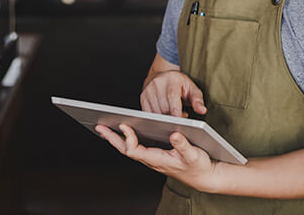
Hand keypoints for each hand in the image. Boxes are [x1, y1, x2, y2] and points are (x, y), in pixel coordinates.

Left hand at [95, 124, 217, 192]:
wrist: (204, 176)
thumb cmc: (199, 166)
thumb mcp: (194, 155)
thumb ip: (184, 146)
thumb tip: (174, 135)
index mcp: (158, 159)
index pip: (136, 150)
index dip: (128, 138)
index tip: (124, 125)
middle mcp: (152, 160)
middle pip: (126, 150)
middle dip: (112, 138)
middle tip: (100, 127)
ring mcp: (152, 158)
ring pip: (129, 149)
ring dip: (116, 139)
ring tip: (105, 128)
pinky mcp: (155, 155)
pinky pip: (136, 147)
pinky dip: (127, 139)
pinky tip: (123, 132)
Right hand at [141, 70, 206, 117]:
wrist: (162, 76)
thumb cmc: (179, 84)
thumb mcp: (192, 88)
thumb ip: (197, 100)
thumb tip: (202, 110)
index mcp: (171, 80)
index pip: (172, 97)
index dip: (176, 111)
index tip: (180, 122)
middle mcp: (158, 83)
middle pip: (164, 107)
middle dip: (173, 116)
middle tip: (181, 115)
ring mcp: (148, 90)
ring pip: (155, 112)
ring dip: (165, 118)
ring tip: (173, 113)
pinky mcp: (143, 97)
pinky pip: (148, 113)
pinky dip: (156, 118)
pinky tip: (164, 114)